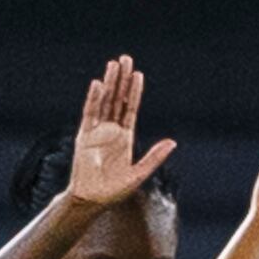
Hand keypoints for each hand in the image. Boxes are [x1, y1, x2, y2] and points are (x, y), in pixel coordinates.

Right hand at [65, 54, 176, 206]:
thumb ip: (155, 157)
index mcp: (124, 137)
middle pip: (117, 99)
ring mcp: (97, 131)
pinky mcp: (84, 136)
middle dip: (121, 80)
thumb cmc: (114, 190)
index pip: (130, 108)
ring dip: (109, 83)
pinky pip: (89, 113)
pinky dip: (93, 99)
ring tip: (113, 64)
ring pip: (104, 101)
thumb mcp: (139, 173)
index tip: (138, 74)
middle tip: (125, 59)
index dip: (134, 92)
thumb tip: (173, 142)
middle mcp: (110, 131)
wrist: (92, 200)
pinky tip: (98, 85)